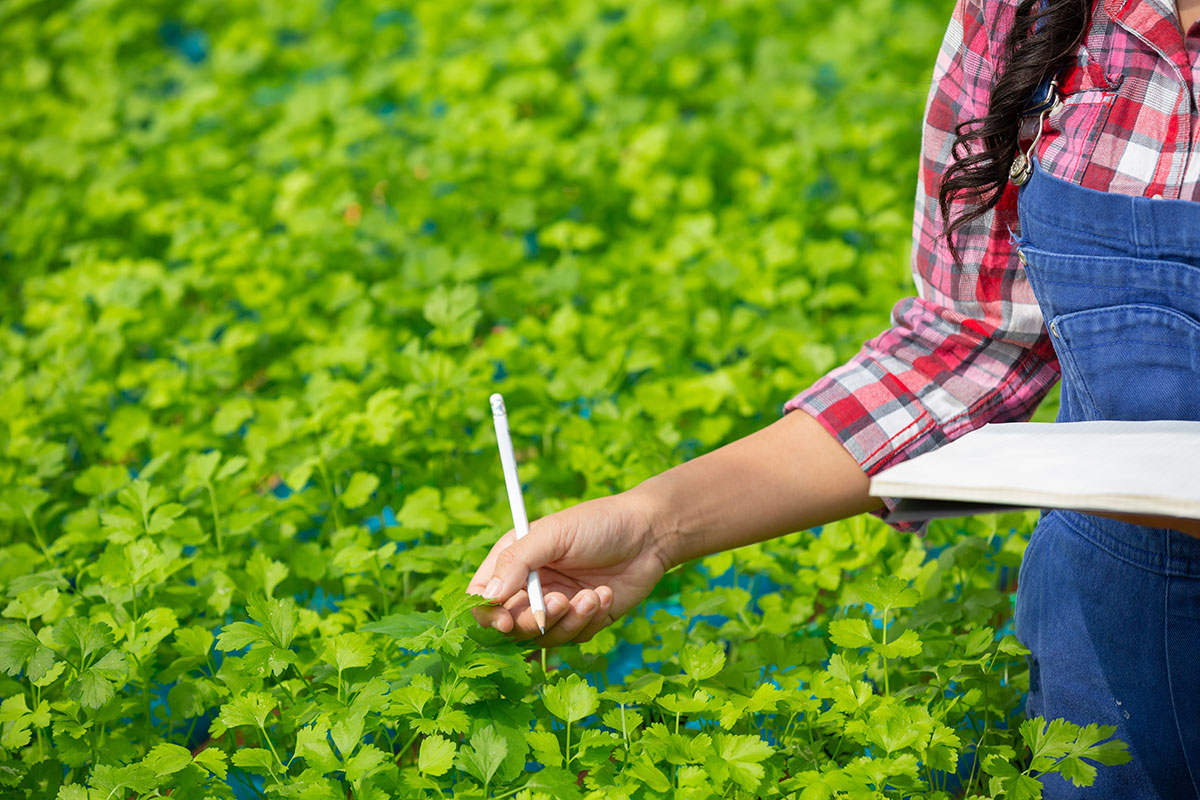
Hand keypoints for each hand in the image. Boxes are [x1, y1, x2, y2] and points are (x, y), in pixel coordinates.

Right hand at [468, 490, 673, 646]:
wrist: (650, 533)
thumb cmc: (599, 523)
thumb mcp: (554, 533)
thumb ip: (517, 561)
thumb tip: (487, 596)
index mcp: (514, 560)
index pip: (482, 596)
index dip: (487, 614)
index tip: (505, 620)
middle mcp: (531, 587)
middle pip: (511, 625)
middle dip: (536, 619)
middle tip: (561, 601)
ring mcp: (557, 606)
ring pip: (545, 637)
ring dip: (569, 620)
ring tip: (592, 595)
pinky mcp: (583, 620)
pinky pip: (575, 638)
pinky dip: (590, 621)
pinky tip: (604, 595)